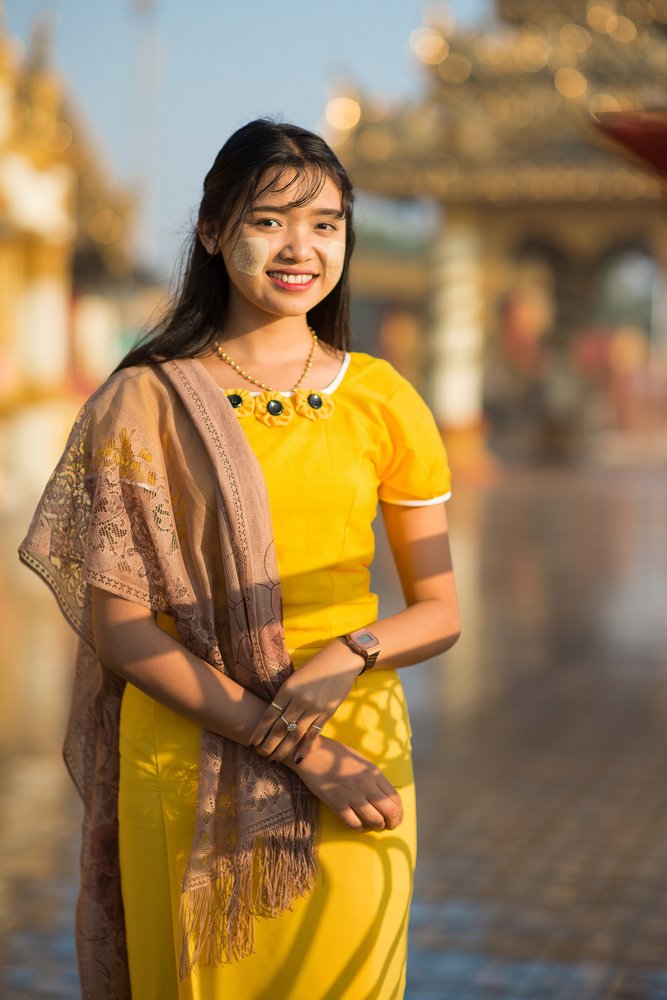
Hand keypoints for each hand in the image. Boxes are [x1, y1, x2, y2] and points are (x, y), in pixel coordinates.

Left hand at [249, 641, 362, 762]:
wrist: (342, 659)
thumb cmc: (315, 666)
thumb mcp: (295, 677)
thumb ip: (285, 695)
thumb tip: (272, 716)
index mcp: (288, 689)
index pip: (269, 716)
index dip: (259, 731)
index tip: (252, 743)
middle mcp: (299, 700)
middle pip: (280, 728)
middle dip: (268, 745)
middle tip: (261, 755)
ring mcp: (314, 708)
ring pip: (295, 735)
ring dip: (283, 749)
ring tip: (274, 759)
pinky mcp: (328, 712)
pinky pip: (314, 734)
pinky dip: (305, 748)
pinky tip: (297, 759)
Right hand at [287, 736, 402, 831]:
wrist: (312, 753)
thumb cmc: (336, 755)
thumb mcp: (361, 760)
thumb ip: (373, 776)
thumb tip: (382, 794)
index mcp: (374, 773)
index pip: (395, 798)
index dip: (399, 811)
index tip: (396, 817)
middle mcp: (367, 785)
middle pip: (390, 811)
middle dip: (393, 823)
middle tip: (389, 826)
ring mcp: (352, 796)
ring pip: (375, 821)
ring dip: (377, 827)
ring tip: (374, 826)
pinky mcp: (337, 804)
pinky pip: (354, 824)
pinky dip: (359, 828)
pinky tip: (357, 825)